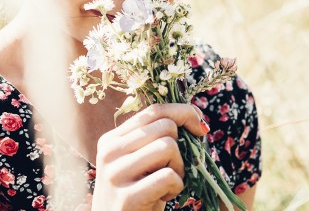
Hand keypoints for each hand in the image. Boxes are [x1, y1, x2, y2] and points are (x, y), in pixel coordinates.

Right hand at [91, 103, 208, 210]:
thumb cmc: (137, 193)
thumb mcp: (139, 161)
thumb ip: (155, 137)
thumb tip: (195, 115)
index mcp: (112, 139)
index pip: (154, 110)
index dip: (183, 113)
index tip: (199, 128)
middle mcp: (109, 152)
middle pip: (165, 127)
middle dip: (180, 148)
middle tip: (171, 169)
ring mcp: (115, 174)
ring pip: (168, 147)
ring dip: (179, 168)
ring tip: (166, 184)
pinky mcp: (127, 197)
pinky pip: (169, 176)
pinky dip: (176, 187)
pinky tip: (163, 196)